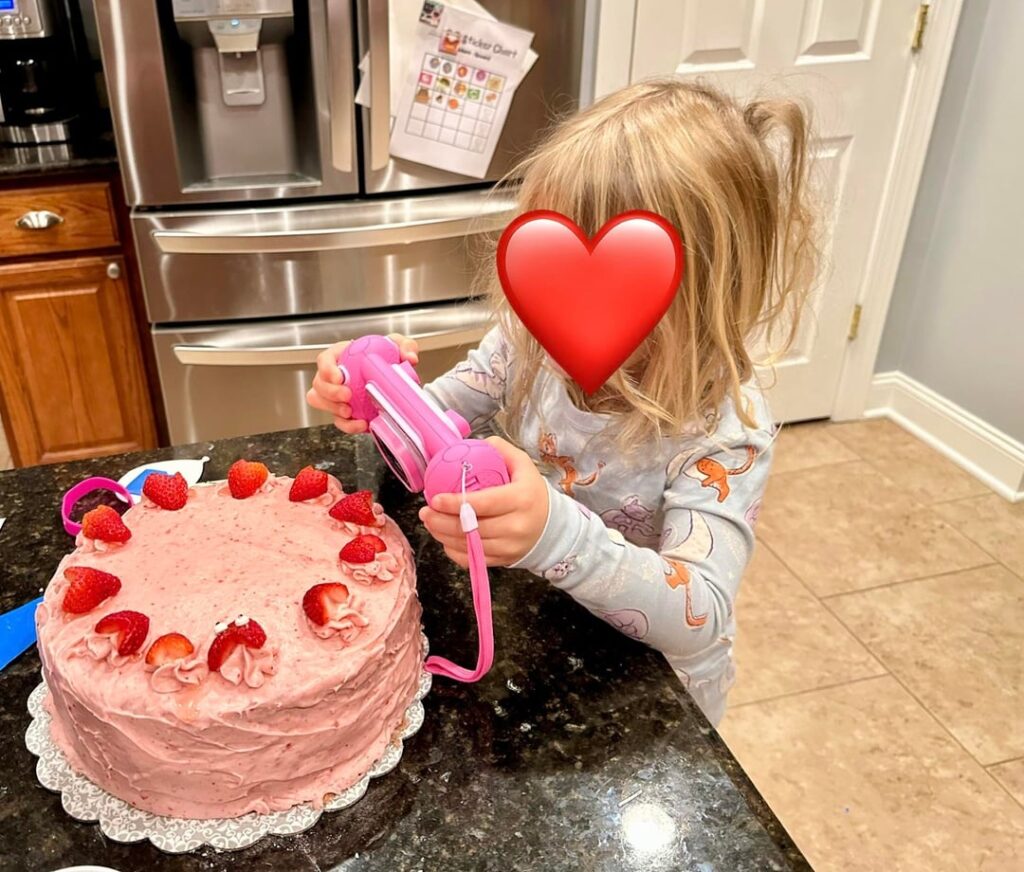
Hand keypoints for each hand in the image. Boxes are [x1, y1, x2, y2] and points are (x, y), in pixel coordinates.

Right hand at [306, 333, 418, 433]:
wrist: (387, 374)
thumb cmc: (384, 355)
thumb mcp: (396, 345)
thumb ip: (405, 345)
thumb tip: (410, 358)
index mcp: (340, 356)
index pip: (324, 360)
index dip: (326, 369)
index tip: (339, 377)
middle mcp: (333, 376)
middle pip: (319, 384)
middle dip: (330, 392)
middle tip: (348, 396)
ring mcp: (334, 395)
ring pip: (320, 402)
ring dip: (333, 409)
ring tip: (350, 412)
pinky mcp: (342, 411)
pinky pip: (338, 421)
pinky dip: (347, 425)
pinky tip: (361, 424)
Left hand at [419, 436, 548, 568]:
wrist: (551, 525)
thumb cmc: (531, 492)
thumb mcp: (522, 465)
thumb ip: (499, 449)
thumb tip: (473, 443)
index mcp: (521, 499)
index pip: (483, 503)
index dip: (456, 503)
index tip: (435, 499)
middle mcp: (516, 526)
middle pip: (471, 528)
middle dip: (441, 521)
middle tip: (425, 511)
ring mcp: (509, 547)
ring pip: (468, 545)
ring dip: (442, 535)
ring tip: (429, 521)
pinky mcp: (503, 560)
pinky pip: (472, 559)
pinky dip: (453, 550)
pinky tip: (444, 537)